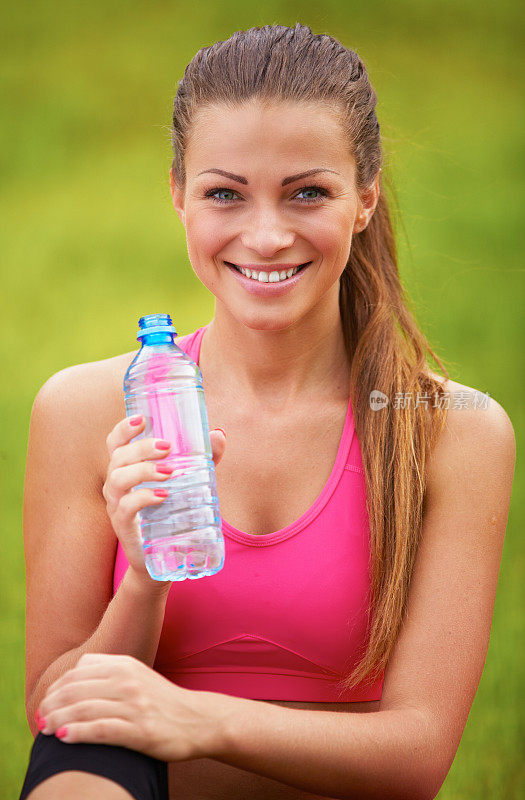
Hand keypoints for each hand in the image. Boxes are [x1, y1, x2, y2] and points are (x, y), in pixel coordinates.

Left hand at [36, 653, 227, 761]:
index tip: (47, 702)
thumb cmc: (161, 700)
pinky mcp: (139, 730)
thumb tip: (74, 676)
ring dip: (57, 719)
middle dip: (51, 704)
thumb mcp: (137, 675)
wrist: (197, 720)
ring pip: (83, 708)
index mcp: (125, 664)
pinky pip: (100, 729)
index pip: (78, 671)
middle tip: (40, 718)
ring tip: (44, 729)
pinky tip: (63, 737)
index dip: (57, 687)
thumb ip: (109, 670)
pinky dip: (77, 733)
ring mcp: (134, 705)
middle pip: (76, 689)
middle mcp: (128, 681)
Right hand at [103, 416, 226, 584]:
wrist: (164, 557)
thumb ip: (203, 458)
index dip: (124, 428)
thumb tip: (219, 434)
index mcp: (127, 469)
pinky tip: (163, 495)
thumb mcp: (189, 481)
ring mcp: (117, 506)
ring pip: (118, 479)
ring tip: (170, 471)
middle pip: (118, 457)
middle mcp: (116, 485)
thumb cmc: (172, 512)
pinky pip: (125, 507)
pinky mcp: (124, 527)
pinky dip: (143, 498)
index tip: (142, 419)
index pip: (115, 443)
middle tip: (168, 446)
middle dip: (141, 447)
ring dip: (143, 470)